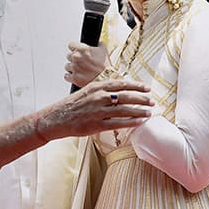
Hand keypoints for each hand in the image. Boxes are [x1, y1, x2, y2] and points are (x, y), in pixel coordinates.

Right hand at [36, 79, 153, 138]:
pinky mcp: (97, 125)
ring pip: (125, 110)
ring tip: (149, 112)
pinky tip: (139, 122)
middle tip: (152, 101)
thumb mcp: (86, 92)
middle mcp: (99, 97)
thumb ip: (101, 90)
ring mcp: (98, 111)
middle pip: (126, 96)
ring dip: (139, 111)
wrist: (56, 118)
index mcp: (96, 87)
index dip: (136, 86)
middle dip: (142, 98)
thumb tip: (117, 90)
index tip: (146, 88)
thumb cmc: (72, 106)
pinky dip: (131, 122)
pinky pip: (118, 123)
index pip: (121, 84)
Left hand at [64, 42, 107, 87]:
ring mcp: (74, 68)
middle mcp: (76, 57)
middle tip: (81, 62)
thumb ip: (99, 44)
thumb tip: (99, 42)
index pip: (70, 45)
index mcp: (82, 49)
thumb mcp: (104, 51)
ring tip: (80, 70)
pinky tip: (77, 76)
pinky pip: (66, 76)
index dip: (74, 48)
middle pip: (68, 56)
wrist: (107, 79)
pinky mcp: (74, 78)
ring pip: (67, 66)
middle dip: (74, 59)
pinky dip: (70, 76)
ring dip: (72, 68)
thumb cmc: (105, 66)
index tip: (77, 51)